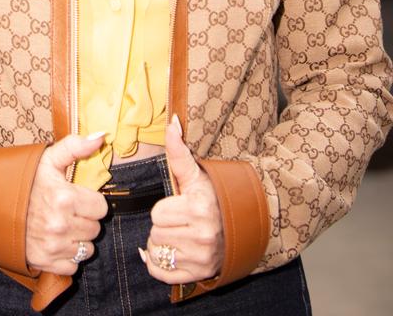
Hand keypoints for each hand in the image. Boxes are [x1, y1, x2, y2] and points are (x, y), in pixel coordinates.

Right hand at [26, 132, 108, 273]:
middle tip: (68, 210)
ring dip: (78, 238)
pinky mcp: (45, 262)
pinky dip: (67, 256)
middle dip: (85, 219)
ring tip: (62, 225)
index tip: (78, 197)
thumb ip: (76, 146)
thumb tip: (101, 137)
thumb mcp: (48, 159)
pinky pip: (73, 265)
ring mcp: (52, 246)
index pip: (102, 208)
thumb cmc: (24, 180)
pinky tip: (56, 241)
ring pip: (86, 249)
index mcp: (65, 198)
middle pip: (95, 229)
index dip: (91, 201)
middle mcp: (60, 225)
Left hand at [140, 117, 223, 283]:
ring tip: (177, 234)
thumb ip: (178, 151)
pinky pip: (161, 273)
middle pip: (155, 234)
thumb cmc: (214, 197)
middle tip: (178, 221)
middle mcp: (202, 236)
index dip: (163, 209)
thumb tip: (171, 122)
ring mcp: (201, 259)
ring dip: (161, 244)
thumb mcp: (197, 174)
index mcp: (198, 209)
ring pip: (157, 253)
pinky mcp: (199, 274)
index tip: (177, 206)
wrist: (240, 225)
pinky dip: (159, 264)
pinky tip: (172, 250)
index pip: (157, 215)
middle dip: (162, 226)